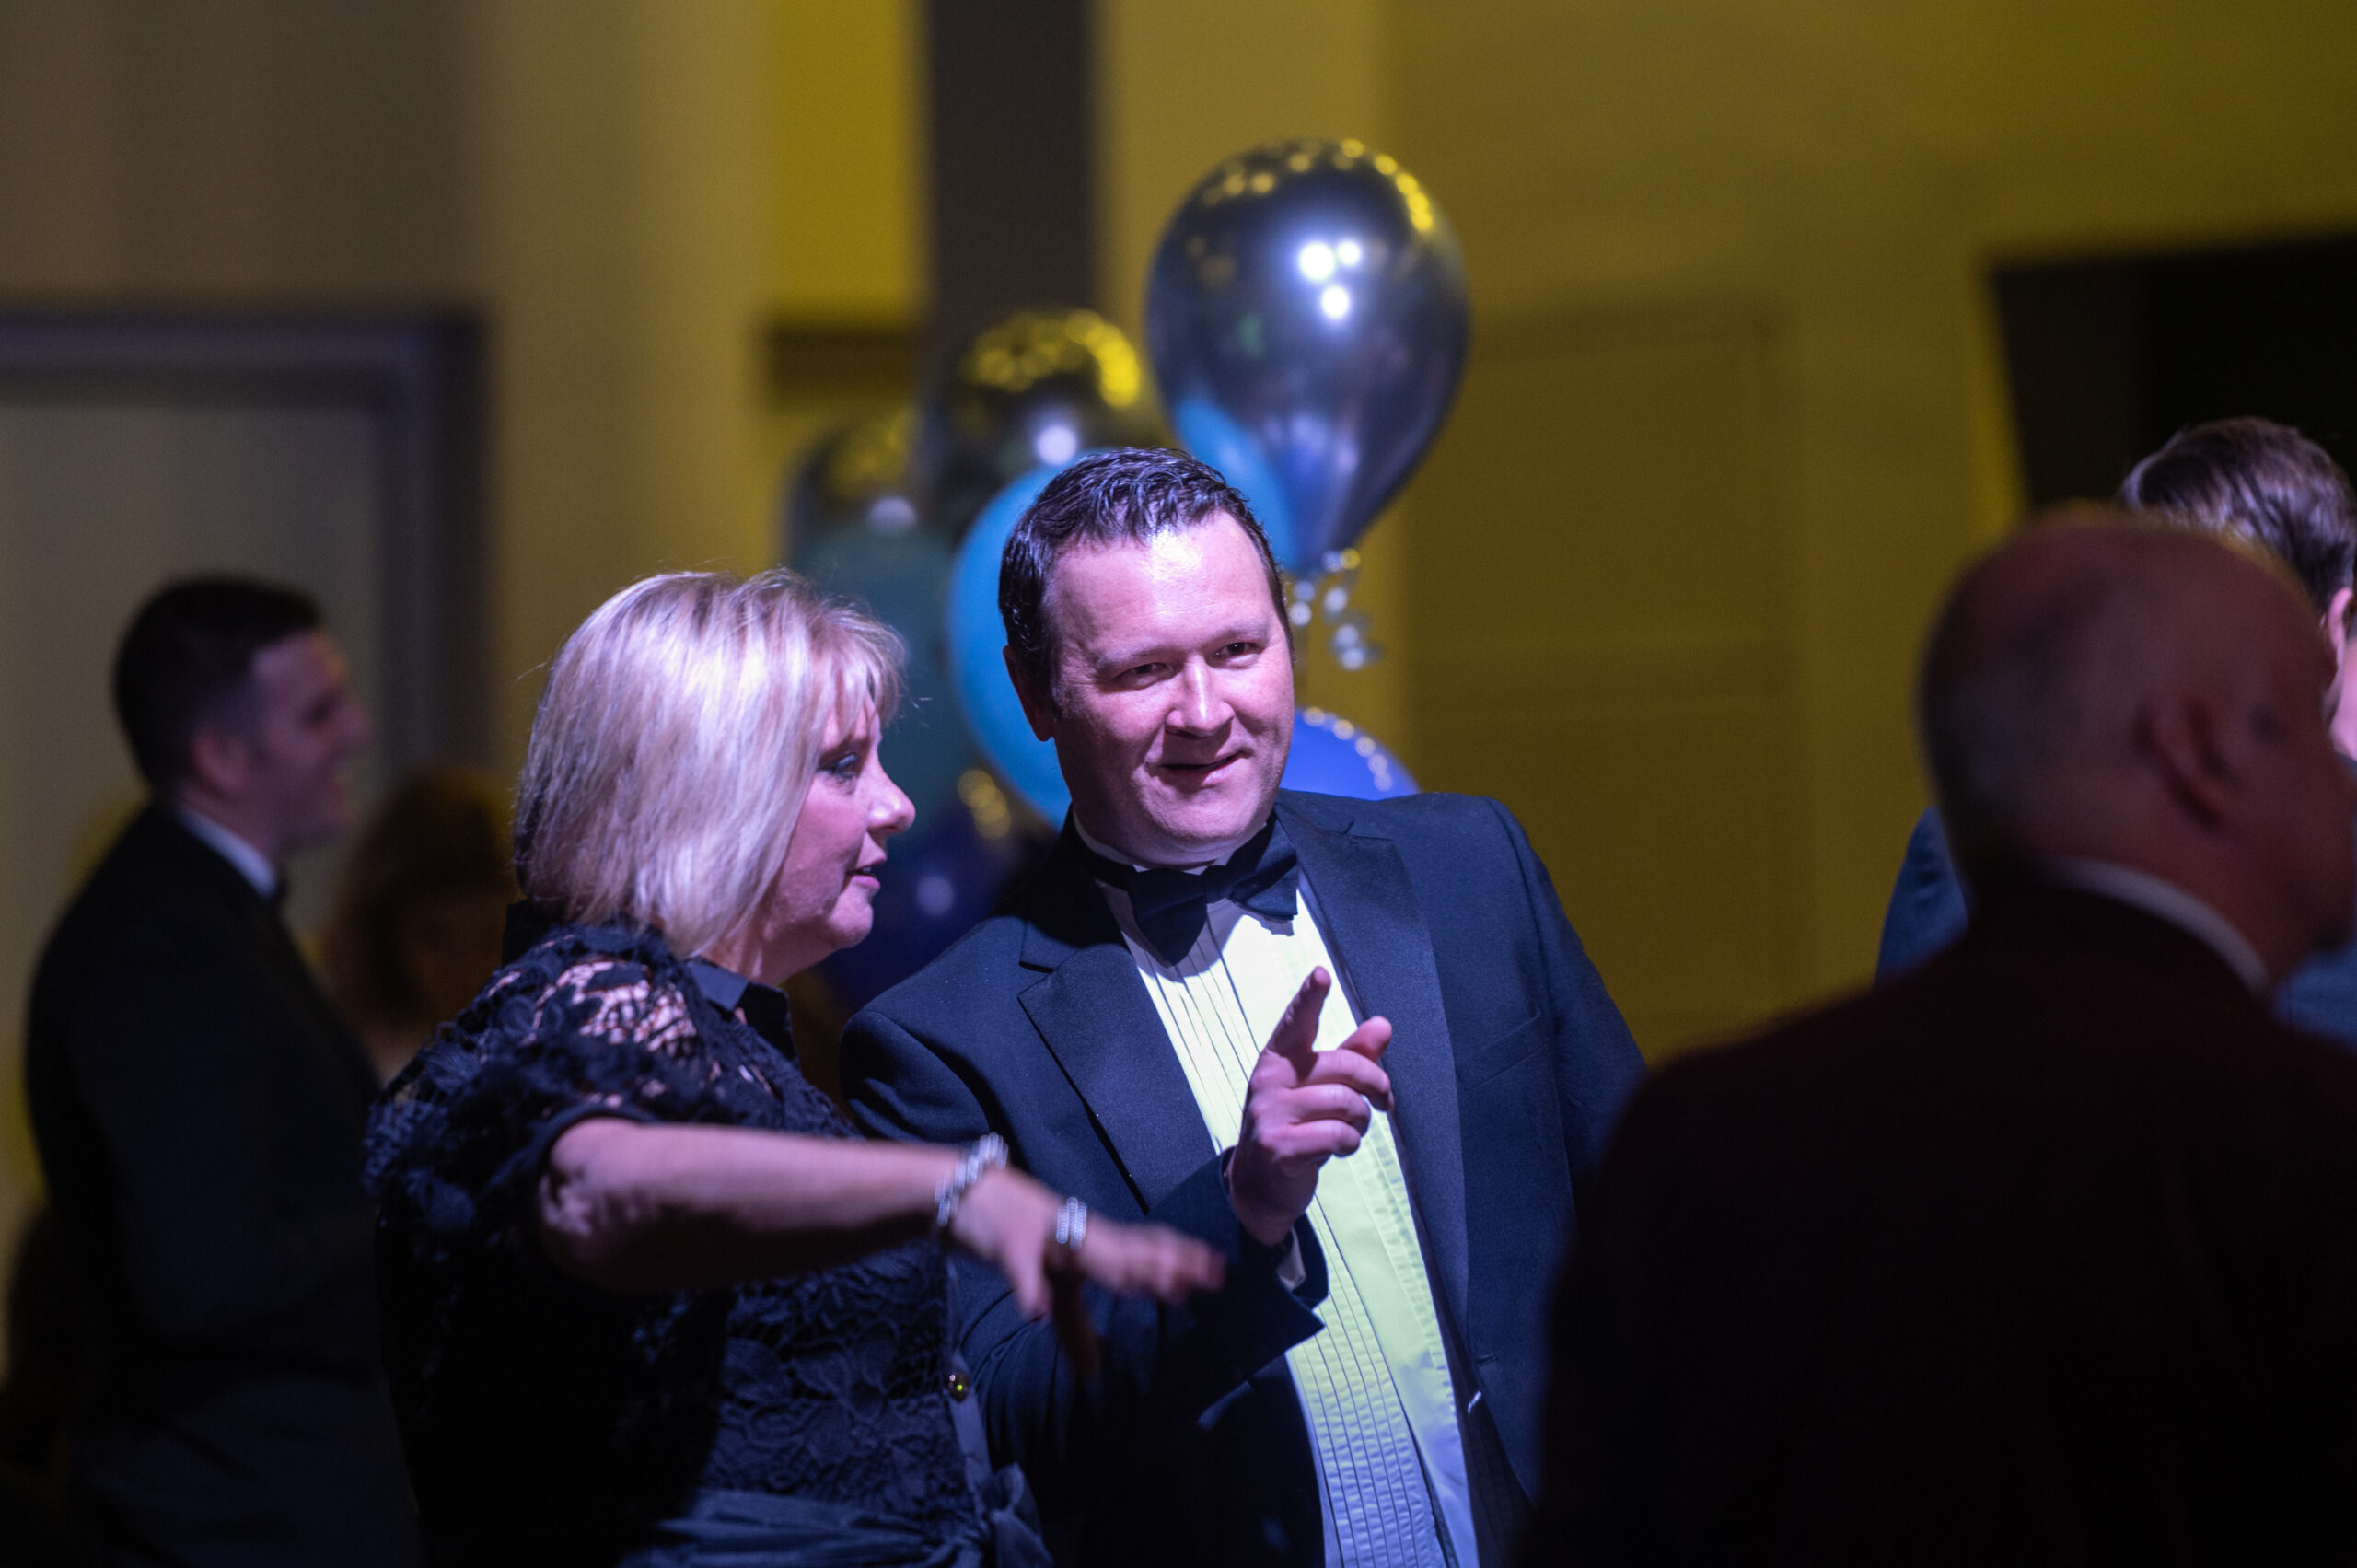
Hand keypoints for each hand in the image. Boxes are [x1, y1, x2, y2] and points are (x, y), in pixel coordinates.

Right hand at [947, 1166, 1223, 1375]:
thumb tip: (1095, 1377)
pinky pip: (1020, 1267)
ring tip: (1143, 1286)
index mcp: (1093, 1244)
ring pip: (1085, 1250)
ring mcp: (1045, 1235)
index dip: (1181, 1258)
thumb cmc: (1016, 1235)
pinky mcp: (1007, 1243)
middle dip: (1164, 1263)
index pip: (1145, 1250)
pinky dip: (1029, 1287)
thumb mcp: (1050, 1287)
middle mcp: (1078, 1235)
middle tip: (1204, 1277)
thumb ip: (1074, 1331)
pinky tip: (1036, 1313)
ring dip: (1113, 1266)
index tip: (1219, 1271)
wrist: (964, 1192)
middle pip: (1128, 1249)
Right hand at [1228, 967, 1392, 1246]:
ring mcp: (1270, 1113)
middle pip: (1345, 1066)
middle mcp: (1270, 1080)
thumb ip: (1352, 1056)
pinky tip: (1341, 1148)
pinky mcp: (1279, 1146)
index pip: (1296, 1021)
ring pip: (1346, 1103)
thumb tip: (1384, 1026)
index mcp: (1279, 1059)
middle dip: (1376, 1084)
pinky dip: (1350, 1143)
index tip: (1321, 974)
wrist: (1259, 1186)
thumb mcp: (1319, 1089)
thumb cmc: (1296, 1127)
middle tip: (1384, 1101)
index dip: (1310, 998)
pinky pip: (1338, 1135)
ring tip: (1352, 1130)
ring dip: (1362, 1122)